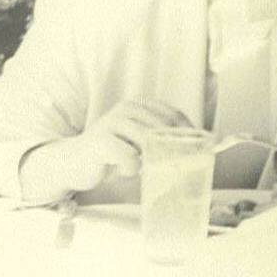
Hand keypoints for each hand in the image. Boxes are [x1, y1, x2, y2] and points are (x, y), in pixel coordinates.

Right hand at [18, 99, 192, 202]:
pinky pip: (127, 155)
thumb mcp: (139, 141)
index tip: (200, 150)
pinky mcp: (100, 141)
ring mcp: (112, 123)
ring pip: (147, 139)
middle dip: (175, 148)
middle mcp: (126, 109)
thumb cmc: (113, 153)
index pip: (174, 115)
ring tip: (146, 167)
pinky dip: (132, 167)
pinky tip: (126, 171)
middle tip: (176, 165)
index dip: (190, 133)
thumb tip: (203, 147)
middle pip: (164, 127)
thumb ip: (161, 139)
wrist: (73, 162)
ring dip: (153, 158)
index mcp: (139, 105)